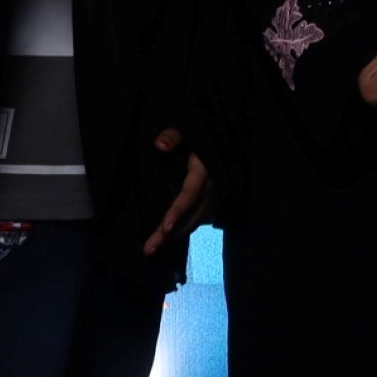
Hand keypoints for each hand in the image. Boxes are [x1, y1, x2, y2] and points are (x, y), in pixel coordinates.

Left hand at [140, 127, 210, 254]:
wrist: (227, 133)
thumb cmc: (205, 129)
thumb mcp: (190, 126)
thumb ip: (174, 135)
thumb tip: (159, 145)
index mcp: (204, 170)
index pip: (189, 195)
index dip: (177, 212)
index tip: (164, 228)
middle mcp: (210, 187)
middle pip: (189, 215)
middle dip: (168, 234)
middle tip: (148, 250)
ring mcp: (213, 195)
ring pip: (193, 220)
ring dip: (173, 236)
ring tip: (152, 249)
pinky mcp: (211, 198)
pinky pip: (197, 217)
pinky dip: (182, 228)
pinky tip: (168, 237)